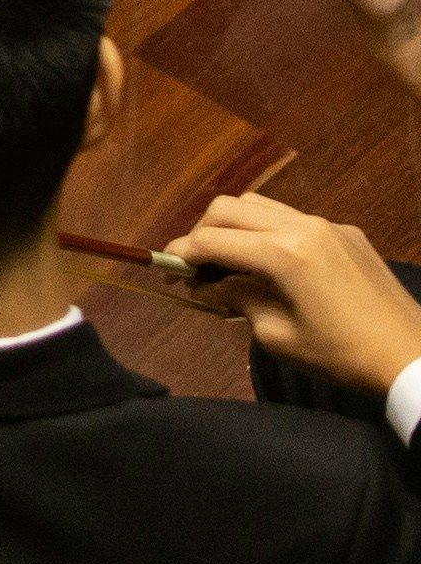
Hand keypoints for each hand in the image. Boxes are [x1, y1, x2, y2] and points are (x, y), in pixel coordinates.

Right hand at [176, 191, 420, 398]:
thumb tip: (215, 287)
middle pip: (230, 208)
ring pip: (262, 205)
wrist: (415, 358)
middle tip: (195, 265)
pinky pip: (296, 219)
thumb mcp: (280, 337)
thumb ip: (240, 301)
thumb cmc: (343, 356)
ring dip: (236, 225)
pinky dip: (271, 232)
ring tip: (231, 259)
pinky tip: (277, 265)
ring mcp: (329, 225)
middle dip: (203, 231)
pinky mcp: (349, 234)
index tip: (167, 269)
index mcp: (283, 253)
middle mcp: (302, 226)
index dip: (182, 253)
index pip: (213, 240)